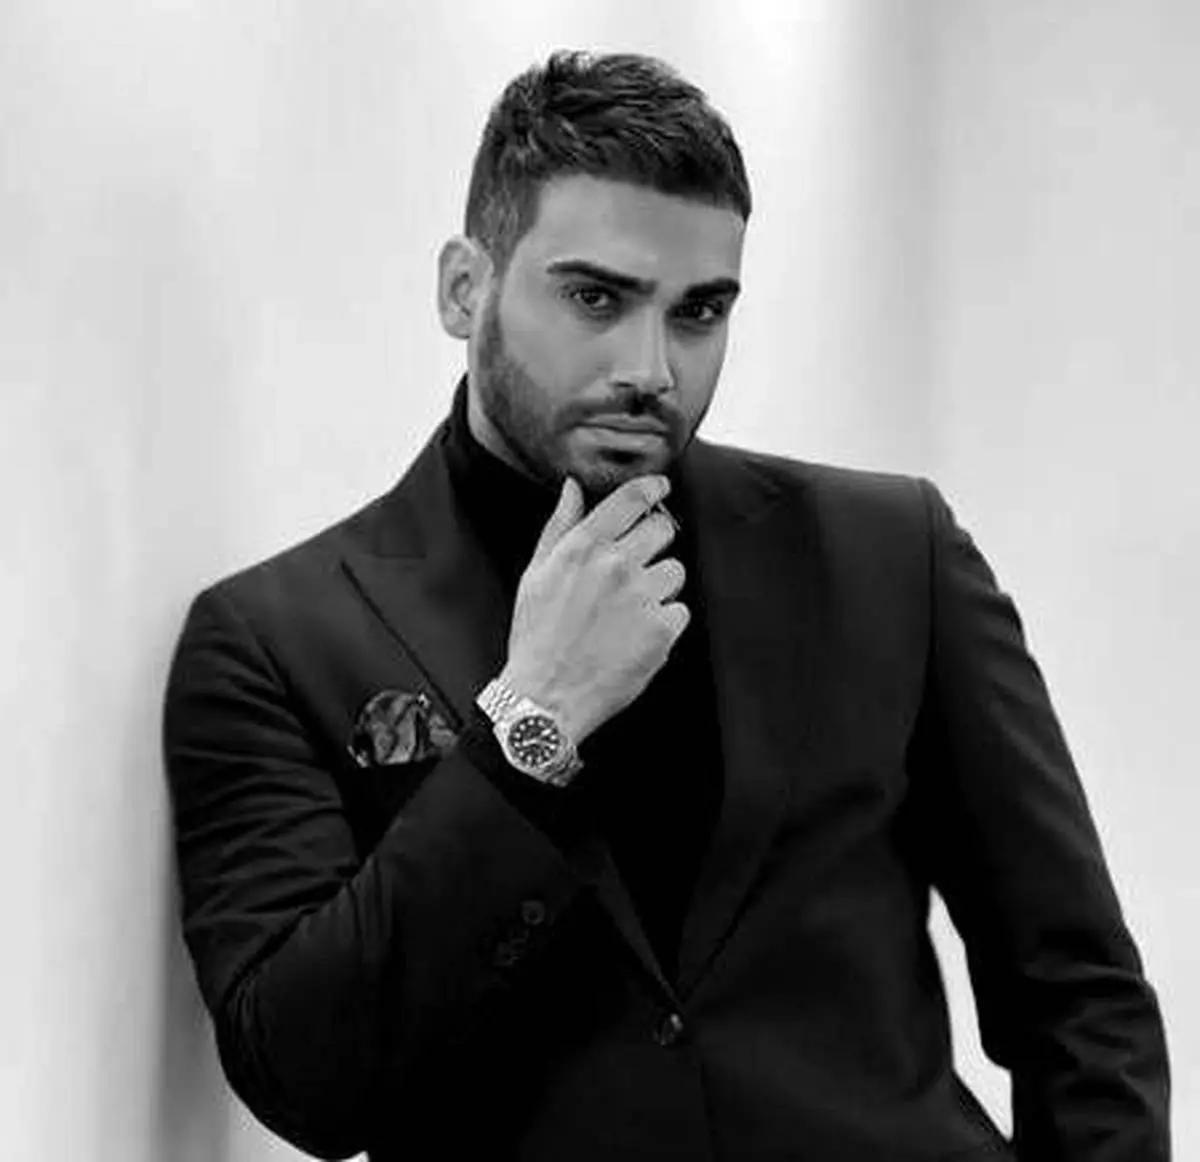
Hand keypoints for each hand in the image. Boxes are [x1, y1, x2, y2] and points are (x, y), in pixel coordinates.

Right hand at [501, 474, 689, 745]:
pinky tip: (636, 636)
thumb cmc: (537, 637)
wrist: (545, 697)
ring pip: (675, 571)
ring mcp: (642, 597)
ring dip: (659, 587)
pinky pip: (680, 611)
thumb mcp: (536, 574)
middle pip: (662, 529)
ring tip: (629, 612)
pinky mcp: (661, 630)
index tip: (660, 489)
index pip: (631, 499)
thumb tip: (573, 488)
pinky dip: (664, 623)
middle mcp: (616, 565)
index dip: (652, 489)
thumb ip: (560, 526)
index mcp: (584, 546)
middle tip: (635, 569)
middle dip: (653, 543)